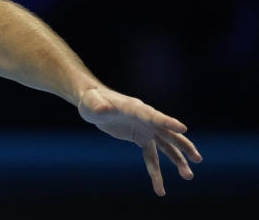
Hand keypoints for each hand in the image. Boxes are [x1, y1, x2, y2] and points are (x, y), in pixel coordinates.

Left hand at [77, 86, 202, 195]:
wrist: (94, 104)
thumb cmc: (91, 100)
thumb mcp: (90, 102)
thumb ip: (97, 105)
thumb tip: (103, 109)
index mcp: (134, 108)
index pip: (152, 115)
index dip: (166, 121)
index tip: (183, 128)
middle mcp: (144, 118)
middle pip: (167, 132)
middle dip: (182, 145)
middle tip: (197, 159)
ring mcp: (145, 129)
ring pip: (165, 146)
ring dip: (177, 160)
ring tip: (188, 176)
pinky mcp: (141, 138)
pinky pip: (152, 156)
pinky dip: (156, 171)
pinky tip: (160, 187)